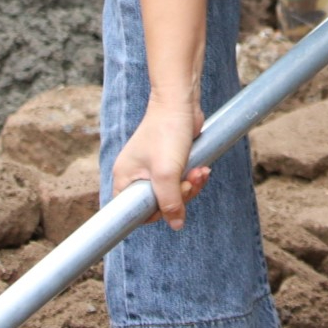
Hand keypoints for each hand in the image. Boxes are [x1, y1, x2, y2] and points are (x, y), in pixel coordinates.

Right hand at [112, 94, 210, 230]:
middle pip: (157, 204)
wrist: (180, 102)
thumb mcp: (167, 173)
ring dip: (191, 186)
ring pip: (173, 193)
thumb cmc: (167, 132)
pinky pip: (181, 180)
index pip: (132, 212)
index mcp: (125, 178)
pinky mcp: (169, 162)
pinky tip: (202, 169)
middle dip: (179, 197)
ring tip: (200, 172)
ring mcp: (153, 169)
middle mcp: (136, 175)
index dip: (153, 214)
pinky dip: (193, 177)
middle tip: (189, 183)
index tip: (170, 206)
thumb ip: (170, 202)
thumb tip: (176, 225)